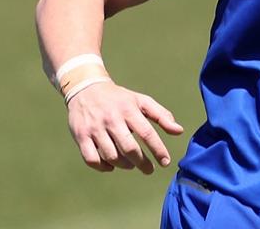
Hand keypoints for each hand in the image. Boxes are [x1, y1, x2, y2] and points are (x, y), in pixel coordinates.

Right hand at [66, 81, 183, 173]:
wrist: (86, 89)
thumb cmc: (119, 98)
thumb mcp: (141, 101)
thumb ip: (161, 115)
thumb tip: (179, 131)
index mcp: (129, 109)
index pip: (146, 133)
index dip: (157, 149)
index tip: (165, 162)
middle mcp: (112, 119)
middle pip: (129, 148)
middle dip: (142, 162)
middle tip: (149, 170)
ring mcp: (95, 128)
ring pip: (111, 156)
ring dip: (124, 165)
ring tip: (132, 165)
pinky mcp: (81, 136)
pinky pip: (91, 159)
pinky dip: (103, 167)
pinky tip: (112, 166)